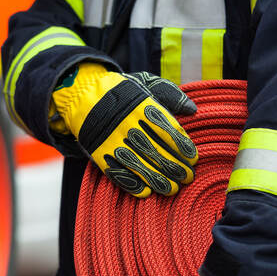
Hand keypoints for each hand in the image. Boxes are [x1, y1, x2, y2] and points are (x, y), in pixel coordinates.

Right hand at [52, 63, 197, 197]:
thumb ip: (171, 95)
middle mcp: (128, 125)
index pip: (167, 130)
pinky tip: (146, 192)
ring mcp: (112, 141)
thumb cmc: (124, 93)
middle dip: (174, 167)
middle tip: (188, 177)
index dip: (182, 147)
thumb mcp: (147, 83)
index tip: (193, 159)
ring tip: (173, 189)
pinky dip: (132, 184)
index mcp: (142, 106)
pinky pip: (117, 173)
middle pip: (156, 151)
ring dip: (158, 180)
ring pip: (139, 165)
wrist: (83, 95)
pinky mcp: (100, 154)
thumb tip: (193, 109)